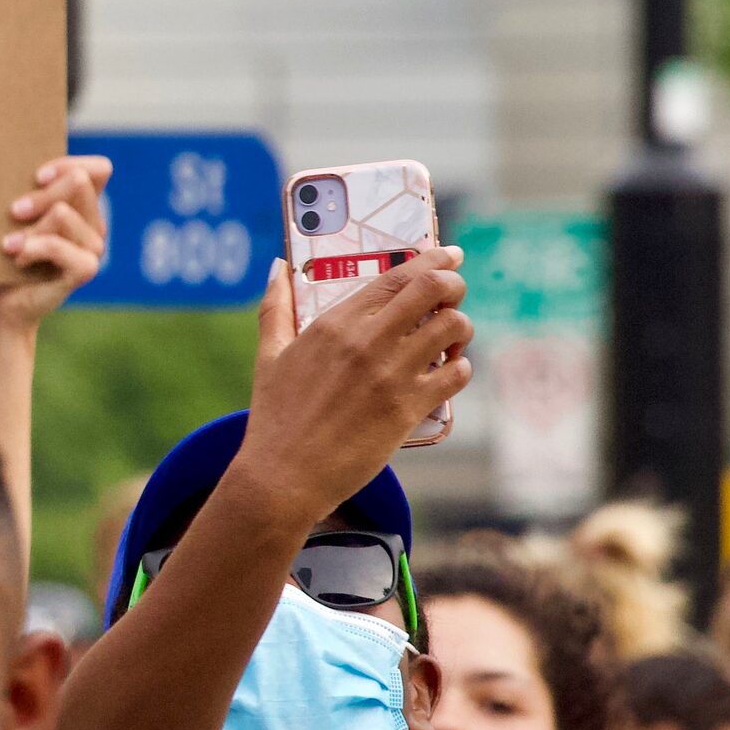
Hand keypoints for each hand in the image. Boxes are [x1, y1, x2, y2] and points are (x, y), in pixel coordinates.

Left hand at [0, 156, 112, 337]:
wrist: (2, 303)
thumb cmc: (3, 253)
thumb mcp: (15, 215)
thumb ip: (28, 191)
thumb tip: (17, 166)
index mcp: (84, 205)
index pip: (99, 169)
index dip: (69, 165)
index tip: (36, 178)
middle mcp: (95, 223)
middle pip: (77, 182)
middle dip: (38, 195)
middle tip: (13, 213)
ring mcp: (94, 246)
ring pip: (62, 213)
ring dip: (28, 227)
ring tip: (9, 246)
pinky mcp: (86, 268)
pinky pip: (56, 244)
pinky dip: (32, 248)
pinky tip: (19, 259)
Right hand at [231, 251, 472, 525]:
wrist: (283, 475)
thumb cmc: (274, 416)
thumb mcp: (268, 355)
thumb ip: (275, 307)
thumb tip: (276, 266)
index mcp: (334, 324)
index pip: (396, 276)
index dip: (432, 258)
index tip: (448, 254)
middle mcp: (367, 342)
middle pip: (434, 290)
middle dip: (454, 284)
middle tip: (453, 292)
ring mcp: (391, 375)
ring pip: (453, 328)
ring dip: (459, 328)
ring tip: (449, 339)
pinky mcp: (408, 408)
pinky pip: (457, 374)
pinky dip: (461, 369)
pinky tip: (448, 373)